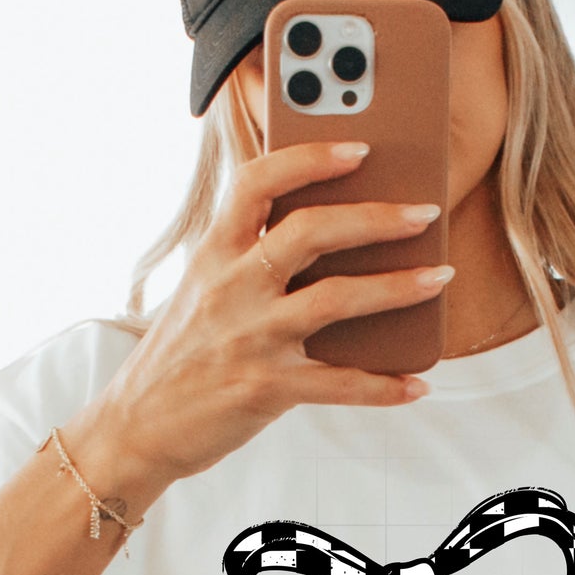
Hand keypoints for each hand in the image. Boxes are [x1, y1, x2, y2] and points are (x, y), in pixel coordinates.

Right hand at [66, 142, 448, 510]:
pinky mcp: (265, 388)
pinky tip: (417, 383)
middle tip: (424, 213)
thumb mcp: (204, 290)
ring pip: (335, 300)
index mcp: (215, 252)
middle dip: (375, 217)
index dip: (309, 159)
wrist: (137, 426)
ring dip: (396, 288)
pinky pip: (339, 384)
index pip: (259, 182)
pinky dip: (385, 386)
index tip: (358, 147)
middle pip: (310, 232)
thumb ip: (252, 262)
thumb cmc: (181, 355)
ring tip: (437, 279)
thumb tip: (335, 245)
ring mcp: (250, 337)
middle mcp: (233, 287)